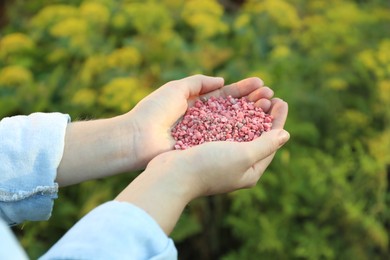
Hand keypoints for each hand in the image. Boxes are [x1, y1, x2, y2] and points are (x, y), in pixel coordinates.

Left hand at [123, 74, 274, 169]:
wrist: (137, 139)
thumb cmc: (154, 112)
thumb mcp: (176, 89)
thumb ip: (198, 82)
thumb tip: (223, 82)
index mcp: (198, 106)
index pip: (227, 97)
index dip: (244, 91)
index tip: (261, 85)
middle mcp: (206, 123)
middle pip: (235, 111)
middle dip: (253, 103)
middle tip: (271, 97)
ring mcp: (206, 139)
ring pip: (235, 127)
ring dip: (253, 117)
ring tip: (271, 107)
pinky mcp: (205, 152)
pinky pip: (228, 144)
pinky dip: (244, 136)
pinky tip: (260, 129)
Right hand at [146, 97, 287, 198]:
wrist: (172, 175)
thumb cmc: (209, 166)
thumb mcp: (243, 156)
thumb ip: (265, 145)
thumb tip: (285, 135)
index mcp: (250, 171)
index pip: (271, 144)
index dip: (278, 121)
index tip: (282, 101)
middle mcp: (238, 166)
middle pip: (256, 136)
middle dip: (264, 114)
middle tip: (269, 95)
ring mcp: (221, 158)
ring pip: (240, 130)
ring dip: (248, 112)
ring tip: (254, 95)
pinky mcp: (207, 150)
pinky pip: (224, 129)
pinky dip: (231, 116)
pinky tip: (232, 103)